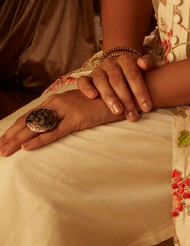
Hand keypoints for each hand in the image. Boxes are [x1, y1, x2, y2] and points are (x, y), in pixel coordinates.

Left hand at [0, 90, 122, 155]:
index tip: (3, 140)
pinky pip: (54, 132)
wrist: (121, 95)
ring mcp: (66, 110)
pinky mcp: (77, 119)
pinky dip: (39, 140)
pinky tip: (27, 147)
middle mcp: (57, 103)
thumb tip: (49, 127)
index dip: (14, 128)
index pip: (29, 116)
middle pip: (28, 121)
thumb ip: (62, 115)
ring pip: (37, 127)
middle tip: (0, 149)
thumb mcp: (77, 108)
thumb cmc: (100, 103)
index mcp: (56, 101)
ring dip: (19, 140)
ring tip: (6, 150)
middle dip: (11, 136)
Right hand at [77, 52, 155, 119]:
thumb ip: (148, 63)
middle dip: (126, 99)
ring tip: (118, 111)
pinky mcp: (87, 78)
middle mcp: (110, 63)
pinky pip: (83, 81)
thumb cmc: (134, 73)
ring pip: (101, 81)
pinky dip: (87, 88)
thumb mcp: (145, 66)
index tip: (146, 107)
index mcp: (125, 59)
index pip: (133, 74)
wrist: (119, 70)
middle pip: (117, 80)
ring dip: (110, 97)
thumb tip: (143, 64)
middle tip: (132, 115)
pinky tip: (93, 96)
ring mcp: (98, 70)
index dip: (140, 91)